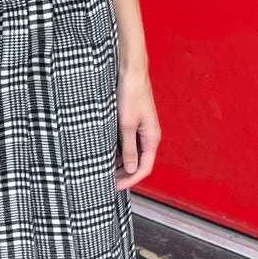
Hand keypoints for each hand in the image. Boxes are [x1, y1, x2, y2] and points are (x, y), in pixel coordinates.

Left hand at [115, 64, 159, 189]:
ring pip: (133, 153)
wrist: (131, 72)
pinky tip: (107, 153)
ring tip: (105, 169)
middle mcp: (150, 136)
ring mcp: (143, 129)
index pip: (145, 168)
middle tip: (108, 181)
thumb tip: (131, 169)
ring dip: (121, 163)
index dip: (131, 180)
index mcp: (152, 138)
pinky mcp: (135, 123)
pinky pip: (129, 142)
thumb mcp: (126, 125)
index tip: (116, 186)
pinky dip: (119, 150)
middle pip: (139, 163)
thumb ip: (129, 149)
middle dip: (125, 174)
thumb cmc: (131, 94)